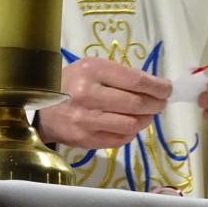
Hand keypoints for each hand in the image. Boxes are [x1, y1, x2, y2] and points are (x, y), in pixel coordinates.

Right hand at [37, 56, 171, 148]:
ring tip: (146, 114)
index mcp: (91, 70)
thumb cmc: (70, 83)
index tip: (167, 89)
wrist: (40, 108)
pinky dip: (130, 131)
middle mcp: (88, 94)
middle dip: (156, 104)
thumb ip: (119, 75)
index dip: (157, 86)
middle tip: (160, 103)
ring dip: (146, 119)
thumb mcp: (90, 68)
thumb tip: (154, 86)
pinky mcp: (85, 138)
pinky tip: (128, 124)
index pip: (135, 80)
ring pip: (132, 123)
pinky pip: (121, 138)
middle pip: (137, 103)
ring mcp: (86, 119)